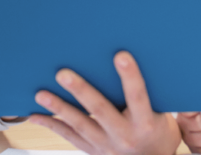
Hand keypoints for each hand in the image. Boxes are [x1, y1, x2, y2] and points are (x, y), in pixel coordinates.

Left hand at [28, 51, 180, 154]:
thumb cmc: (159, 135)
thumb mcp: (164, 116)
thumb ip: (152, 96)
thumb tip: (140, 61)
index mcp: (145, 123)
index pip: (138, 96)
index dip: (130, 76)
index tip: (120, 55)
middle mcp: (124, 135)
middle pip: (100, 110)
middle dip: (81, 91)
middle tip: (63, 74)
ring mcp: (106, 145)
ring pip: (80, 124)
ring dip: (59, 108)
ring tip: (41, 94)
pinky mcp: (93, 150)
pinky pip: (70, 136)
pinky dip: (52, 125)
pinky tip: (36, 115)